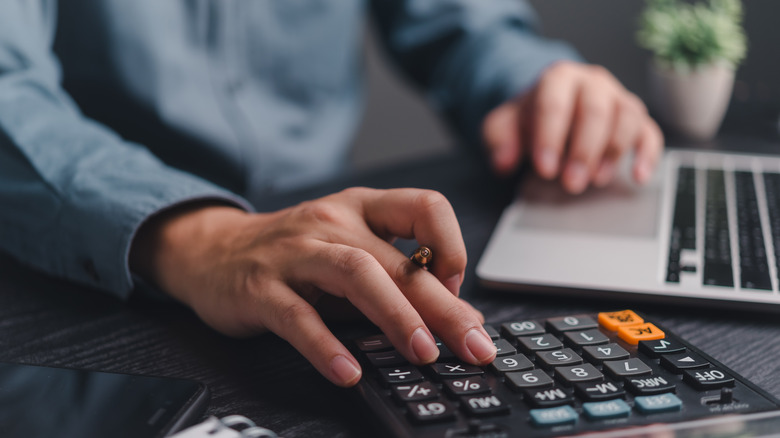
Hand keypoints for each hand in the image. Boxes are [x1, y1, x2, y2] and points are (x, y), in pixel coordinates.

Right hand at [130, 188, 496, 386]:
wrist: (212, 251)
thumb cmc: (293, 255)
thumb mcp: (348, 252)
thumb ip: (396, 279)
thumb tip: (459, 318)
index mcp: (361, 208)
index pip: (425, 207)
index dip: (451, 247)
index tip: (458, 291)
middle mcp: (332, 221)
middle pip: (396, 259)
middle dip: (443, 305)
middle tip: (474, 344)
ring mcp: (294, 252)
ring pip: (354, 274)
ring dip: (395, 316)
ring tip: (423, 353)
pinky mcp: (260, 287)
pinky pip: (298, 316)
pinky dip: (326, 346)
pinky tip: (348, 372)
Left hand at [482, 61, 663, 193]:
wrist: (551, 109)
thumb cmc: (530, 119)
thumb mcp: (504, 126)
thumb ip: (498, 140)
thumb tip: (503, 162)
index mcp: (558, 78)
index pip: (555, 103)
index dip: (550, 137)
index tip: (545, 169)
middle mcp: (592, 83)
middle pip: (595, 111)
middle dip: (583, 150)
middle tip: (570, 183)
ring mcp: (617, 99)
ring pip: (626, 117)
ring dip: (613, 152)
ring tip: (596, 180)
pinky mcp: (636, 120)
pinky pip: (649, 132)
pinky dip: (647, 154)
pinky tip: (638, 176)